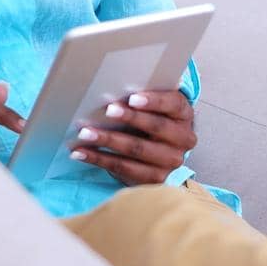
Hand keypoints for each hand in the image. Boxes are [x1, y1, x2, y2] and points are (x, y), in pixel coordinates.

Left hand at [69, 90, 196, 185]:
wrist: (163, 152)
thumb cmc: (153, 121)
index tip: (132, 98)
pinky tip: (82, 152)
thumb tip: (112, 86)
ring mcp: (171, 162)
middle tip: (108, 111)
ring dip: (108, 140)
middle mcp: (184, 139)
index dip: (154, 101)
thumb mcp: (157, 107)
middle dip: (130, 118)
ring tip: (85, 133)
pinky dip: (99, 159)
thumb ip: (144, 98)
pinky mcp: (155, 179)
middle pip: (156, 127)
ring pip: (137, 149)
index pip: (173, 104)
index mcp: (184, 115)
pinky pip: (123, 168)